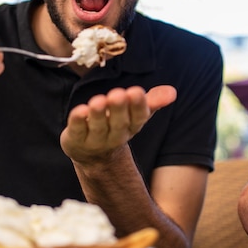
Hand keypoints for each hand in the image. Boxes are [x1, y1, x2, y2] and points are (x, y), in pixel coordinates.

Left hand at [60, 85, 176, 163]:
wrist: (94, 155)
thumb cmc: (117, 125)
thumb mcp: (136, 114)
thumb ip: (152, 101)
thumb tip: (172, 92)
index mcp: (131, 126)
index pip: (138, 118)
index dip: (137, 106)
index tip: (136, 92)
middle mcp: (115, 135)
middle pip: (118, 123)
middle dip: (119, 108)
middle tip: (118, 94)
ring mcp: (94, 139)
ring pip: (98, 127)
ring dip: (98, 114)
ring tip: (98, 101)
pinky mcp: (75, 139)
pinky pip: (77, 131)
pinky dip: (77, 121)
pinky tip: (79, 111)